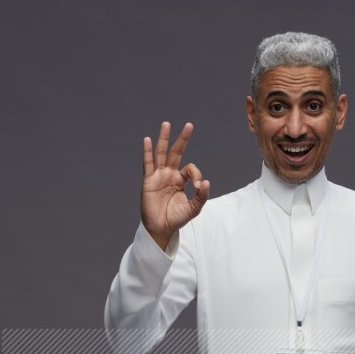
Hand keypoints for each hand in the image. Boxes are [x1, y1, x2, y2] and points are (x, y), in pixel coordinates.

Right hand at [141, 120, 208, 250]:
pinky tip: (147, 140)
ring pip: (162, 154)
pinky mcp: (149, 180)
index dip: (196, 174)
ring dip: (164, 139)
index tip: (198, 186)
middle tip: (189, 125)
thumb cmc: (176, 218)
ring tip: (167, 124)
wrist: (161, 228)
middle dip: (182, 139)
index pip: (190, 169)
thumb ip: (201, 196)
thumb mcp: (193, 208)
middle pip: (176, 152)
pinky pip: (148, 164)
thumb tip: (207, 182)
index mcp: (181, 180)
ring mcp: (158, 176)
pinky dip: (147, 152)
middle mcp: (169, 174)